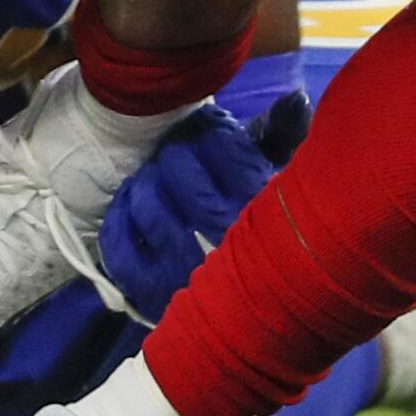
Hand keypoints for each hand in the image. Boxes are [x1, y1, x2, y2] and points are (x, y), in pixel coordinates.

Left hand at [98, 93, 308, 323]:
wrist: (249, 318)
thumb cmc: (264, 235)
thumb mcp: (280, 181)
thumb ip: (283, 136)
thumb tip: (296, 98)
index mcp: (256, 200)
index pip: (217, 140)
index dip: (205, 131)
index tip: (205, 137)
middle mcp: (222, 232)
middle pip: (175, 164)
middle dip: (171, 156)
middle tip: (174, 161)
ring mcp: (182, 267)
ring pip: (144, 201)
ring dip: (142, 186)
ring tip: (151, 186)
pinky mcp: (151, 292)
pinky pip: (118, 245)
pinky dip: (118, 221)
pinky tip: (128, 212)